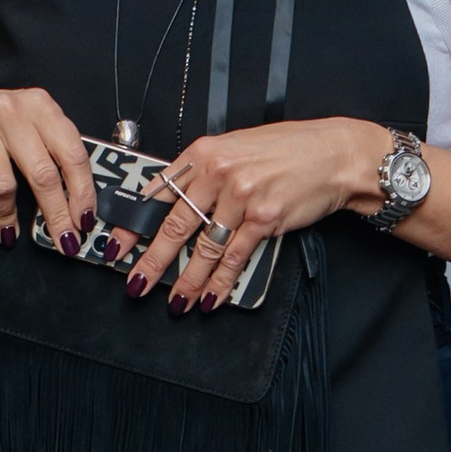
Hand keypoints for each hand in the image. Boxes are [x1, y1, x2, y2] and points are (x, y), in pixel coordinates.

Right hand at [0, 82, 94, 242]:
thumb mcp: (27, 126)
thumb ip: (52, 154)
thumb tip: (77, 207)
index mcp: (38, 104)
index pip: (72, 154)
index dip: (83, 193)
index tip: (85, 221)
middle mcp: (9, 108)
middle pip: (43, 174)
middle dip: (56, 215)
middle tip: (63, 241)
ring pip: (5, 186)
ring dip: (9, 214)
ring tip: (8, 224)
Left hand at [126, 118, 388, 309]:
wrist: (335, 154)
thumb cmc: (288, 150)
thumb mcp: (235, 148)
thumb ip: (203, 174)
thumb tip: (172, 204)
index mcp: (203, 153)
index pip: (157, 193)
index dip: (134, 224)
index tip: (116, 246)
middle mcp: (218, 173)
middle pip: (174, 226)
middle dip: (152, 261)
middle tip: (136, 284)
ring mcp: (241, 197)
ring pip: (204, 248)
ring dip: (187, 281)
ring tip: (176, 302)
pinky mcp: (264, 219)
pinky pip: (234, 257)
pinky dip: (220, 282)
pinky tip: (210, 298)